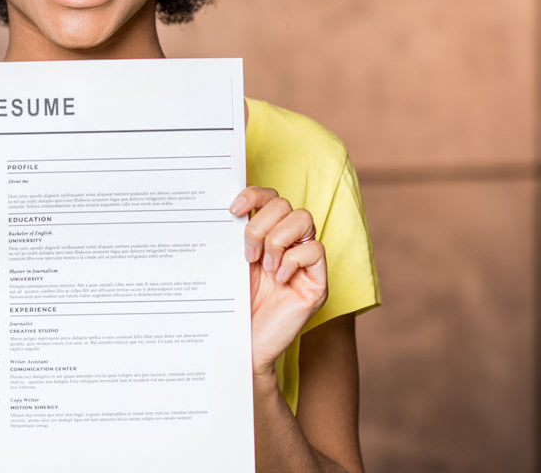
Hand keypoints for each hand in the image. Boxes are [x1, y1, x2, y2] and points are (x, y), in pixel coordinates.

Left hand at [229, 186, 326, 376]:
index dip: (254, 195)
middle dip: (261, 224)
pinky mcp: (317, 282)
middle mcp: (287, 244)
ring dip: (277, 239)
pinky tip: (279, 280)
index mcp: (265, 235)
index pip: (269, 197)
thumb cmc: (232, 306)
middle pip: (285, 204)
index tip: (233, 210)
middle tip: (247, 254)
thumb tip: (224, 206)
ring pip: (304, 219)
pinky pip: (315, 250)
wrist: (241, 346)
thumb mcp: (228, 264)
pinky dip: (292, 260)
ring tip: (264, 266)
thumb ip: (232, 236)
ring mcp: (304, 262)